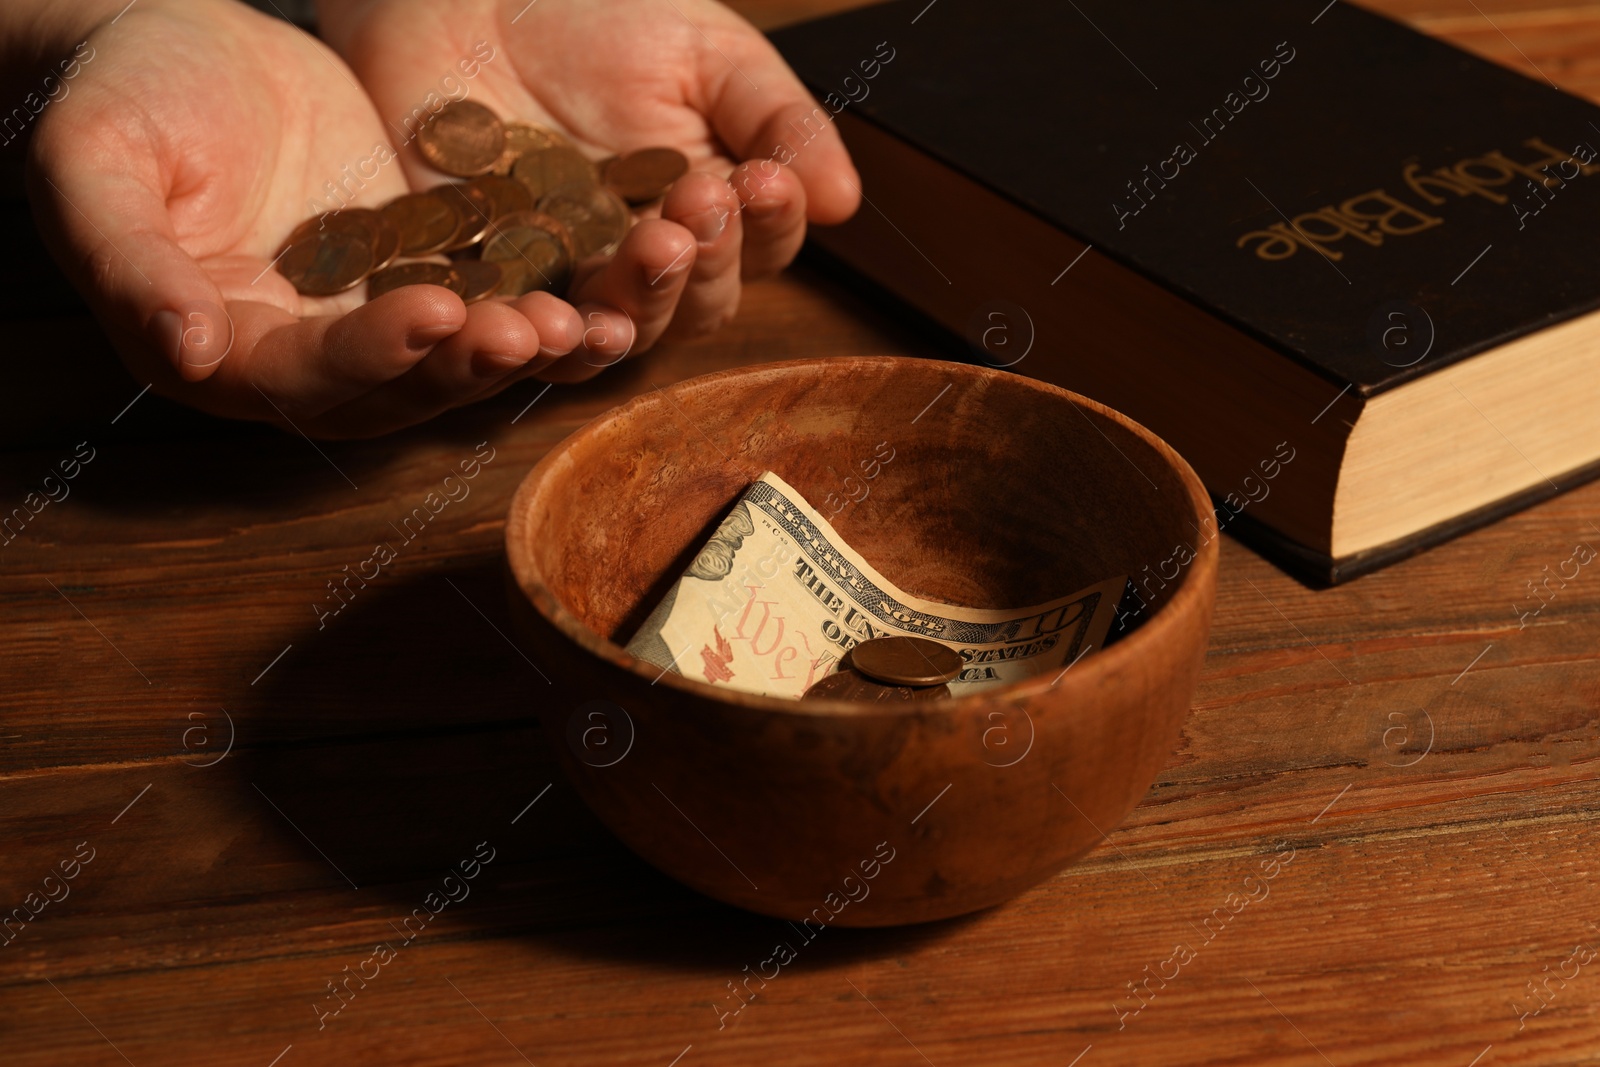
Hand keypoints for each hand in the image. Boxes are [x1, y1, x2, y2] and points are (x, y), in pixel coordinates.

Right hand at [28, 0, 573, 436]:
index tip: (434, 313)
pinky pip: (492, 291)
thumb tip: (181, 348)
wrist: (176, 44)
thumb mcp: (93, 166)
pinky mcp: (425, 266)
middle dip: (470, 363)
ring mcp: (373, 315)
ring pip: (459, 353)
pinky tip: (603, 277)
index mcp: (226, 354)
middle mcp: (310, 356)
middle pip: (402, 385)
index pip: (306, 378)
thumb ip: (125, 259)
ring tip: (585, 318)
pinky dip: (544, 292)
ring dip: (524, 345)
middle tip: (539, 331)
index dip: (371, 355)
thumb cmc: (116, 98)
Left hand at [317, 0, 861, 381]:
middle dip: (687, 273)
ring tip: (602, 299)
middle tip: (678, 226)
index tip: (761, 184)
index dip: (762, 230)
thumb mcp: (706, 51)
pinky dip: (500, 341)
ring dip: (608, 324)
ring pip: (596, 336)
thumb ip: (776, 120)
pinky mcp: (473, 284)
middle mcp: (638, 264)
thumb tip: (842, 201)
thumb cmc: (598, 13)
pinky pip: (489, 334)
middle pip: (682, 310)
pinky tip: (508, 322)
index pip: (754, 253)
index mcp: (706, 217)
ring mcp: (556, 281)